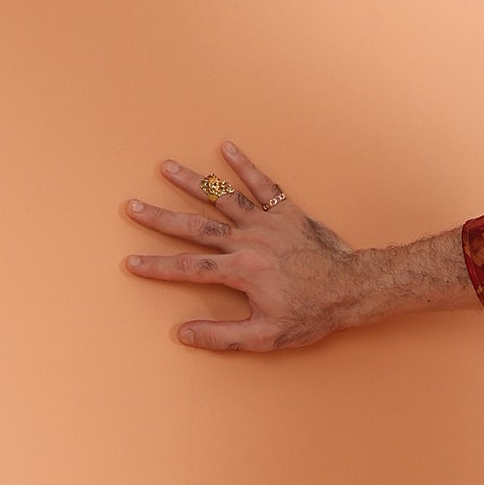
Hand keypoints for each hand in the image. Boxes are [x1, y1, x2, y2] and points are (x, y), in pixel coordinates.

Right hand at [121, 140, 368, 350]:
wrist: (352, 289)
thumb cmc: (311, 315)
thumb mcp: (266, 337)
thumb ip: (223, 336)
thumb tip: (183, 333)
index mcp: (241, 272)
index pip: (190, 268)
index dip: (158, 267)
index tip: (131, 263)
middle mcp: (249, 242)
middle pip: (196, 227)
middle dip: (161, 218)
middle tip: (132, 206)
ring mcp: (267, 224)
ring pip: (223, 199)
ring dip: (194, 183)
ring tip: (166, 166)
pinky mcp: (287, 213)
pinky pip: (263, 185)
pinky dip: (245, 166)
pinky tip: (227, 148)